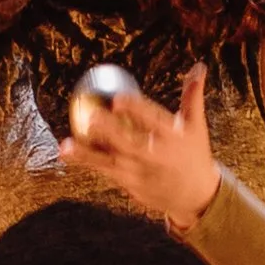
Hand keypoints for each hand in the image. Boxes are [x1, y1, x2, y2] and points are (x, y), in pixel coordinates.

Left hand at [57, 62, 221, 225]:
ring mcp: (142, 174)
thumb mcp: (197, 126)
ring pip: (112, 162)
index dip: (136, 110)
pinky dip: (88, 162)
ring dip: (88, 154)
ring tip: (66, 146)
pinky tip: (69, 154)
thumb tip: (199, 67)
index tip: (118, 99)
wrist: (196, 197)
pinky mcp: (131, 185)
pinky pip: (107, 172)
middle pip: (130, 144)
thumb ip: (193, 96)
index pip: (153, 122)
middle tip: (90, 118)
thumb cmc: (194, 154)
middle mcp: (156, 158)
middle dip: (110, 132)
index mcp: (173, 139)